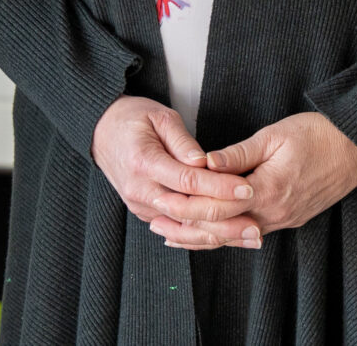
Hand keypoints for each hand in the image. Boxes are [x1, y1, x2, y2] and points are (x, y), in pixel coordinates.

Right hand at [91, 96, 254, 243]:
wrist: (100, 132)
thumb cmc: (132, 118)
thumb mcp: (159, 116)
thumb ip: (182, 140)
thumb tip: (205, 163)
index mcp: (143, 162)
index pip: (187, 182)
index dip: (219, 188)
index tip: (246, 189)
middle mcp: (140, 189)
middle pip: (187, 212)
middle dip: (225, 220)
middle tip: (256, 225)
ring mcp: (140, 205)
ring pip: (183, 228)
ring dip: (217, 235)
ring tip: (249, 237)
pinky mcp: (143, 212)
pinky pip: (175, 229)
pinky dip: (201, 235)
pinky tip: (226, 239)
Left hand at [146, 111, 356, 249]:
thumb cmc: (317, 135)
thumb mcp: (274, 135)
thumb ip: (238, 153)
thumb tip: (204, 161)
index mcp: (268, 189)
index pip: (217, 205)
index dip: (187, 203)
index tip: (161, 200)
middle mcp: (275, 213)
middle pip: (222, 228)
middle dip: (186, 228)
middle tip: (155, 224)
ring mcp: (283, 220)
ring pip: (235, 237)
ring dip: (202, 238)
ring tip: (171, 236)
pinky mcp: (290, 219)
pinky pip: (250, 233)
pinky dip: (226, 236)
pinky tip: (210, 235)